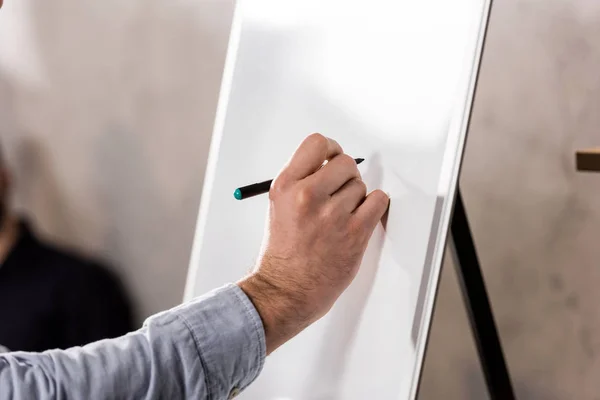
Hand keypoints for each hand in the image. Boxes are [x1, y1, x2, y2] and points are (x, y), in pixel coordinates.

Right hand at [238, 134, 388, 353]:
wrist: (287, 288)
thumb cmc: (284, 251)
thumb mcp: (279, 205)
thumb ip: (302, 180)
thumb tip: (331, 162)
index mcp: (286, 186)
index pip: (318, 144)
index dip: (331, 149)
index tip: (334, 158)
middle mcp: (308, 196)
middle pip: (345, 163)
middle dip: (345, 177)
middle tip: (339, 194)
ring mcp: (332, 214)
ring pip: (361, 186)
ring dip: (356, 199)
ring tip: (340, 218)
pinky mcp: (354, 232)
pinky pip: (378, 201)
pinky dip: (374, 207)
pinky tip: (359, 220)